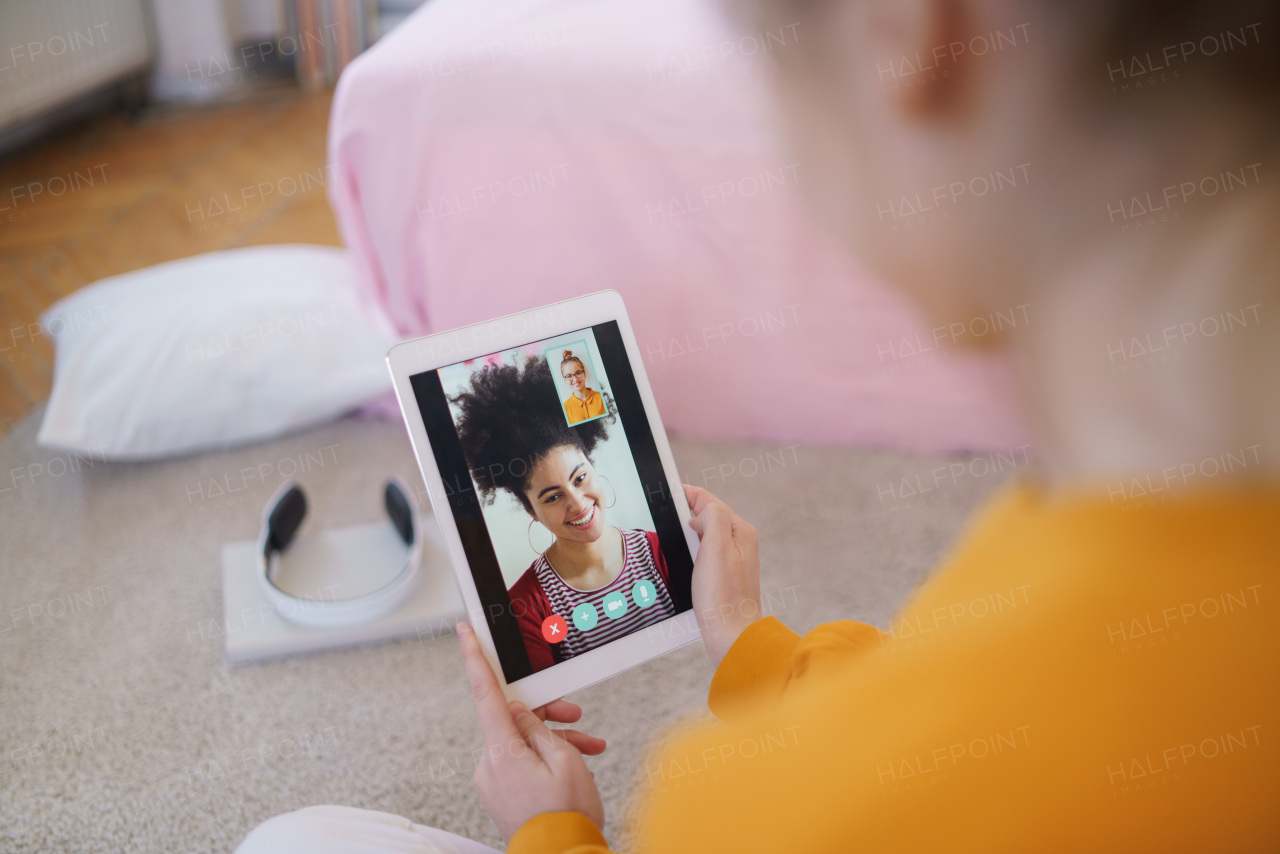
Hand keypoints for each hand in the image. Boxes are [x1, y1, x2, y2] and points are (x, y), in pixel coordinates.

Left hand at [456, 622, 605, 842]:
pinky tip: (576, 763)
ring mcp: (493, 781)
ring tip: (589, 748)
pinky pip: (521, 762)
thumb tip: (519, 712)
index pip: (484, 693)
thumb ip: (539, 728)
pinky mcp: (501, 794)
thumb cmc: (565, 817)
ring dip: (555, 740)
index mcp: (501, 752)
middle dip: (547, 713)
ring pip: (523, 742)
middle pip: (514, 719)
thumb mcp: (564, 760)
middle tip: (576, 713)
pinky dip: (546, 759)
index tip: (464, 632)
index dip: (473, 658)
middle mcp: (489, 764)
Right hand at [683, 484, 761, 667]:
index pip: (710, 501)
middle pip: (708, 517)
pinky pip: (704, 554)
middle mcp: (740, 544)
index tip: (668, 491)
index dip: (688, 494)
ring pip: (705, 536)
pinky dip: (691, 551)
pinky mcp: (723, 577)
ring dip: (689, 533)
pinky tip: (683, 558)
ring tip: (673, 532)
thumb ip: (711, 517)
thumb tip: (699, 512)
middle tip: (666, 511)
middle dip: (688, 512)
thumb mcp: (716, 547)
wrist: (730, 635)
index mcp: (741, 532)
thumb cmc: (723, 596)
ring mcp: (732, 561)